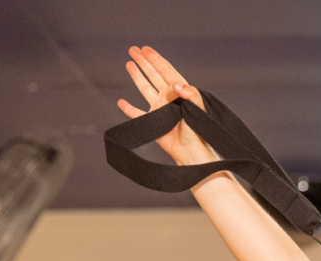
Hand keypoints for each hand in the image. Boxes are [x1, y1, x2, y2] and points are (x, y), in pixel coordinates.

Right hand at [116, 46, 211, 165]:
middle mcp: (168, 98)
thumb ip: (191, 94)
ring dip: (137, 76)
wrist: (191, 151)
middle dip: (144, 62)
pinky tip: (121, 102)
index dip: (156, 59)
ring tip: (129, 64)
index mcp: (179, 93)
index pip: (166, 71)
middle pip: (153, 75)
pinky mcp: (154, 122)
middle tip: (133, 50)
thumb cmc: (198, 131)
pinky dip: (129, 109)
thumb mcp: (198, 109)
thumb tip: (176, 84)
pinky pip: (137, 114)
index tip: (146, 49)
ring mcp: (160, 109)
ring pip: (145, 88)